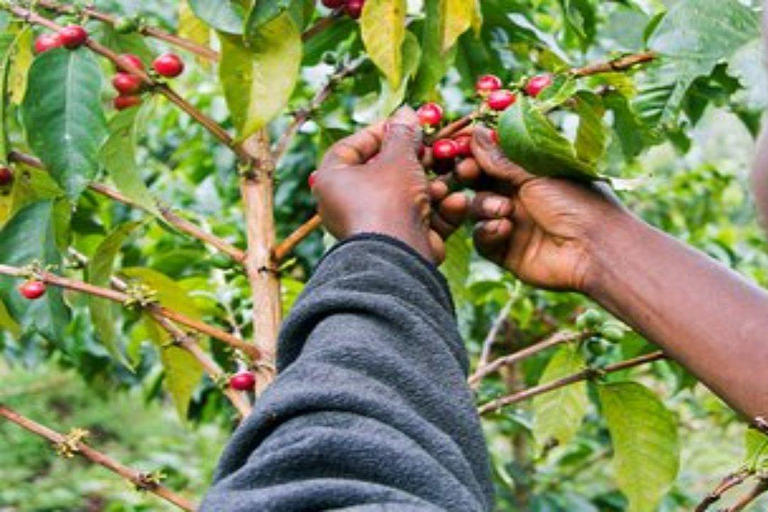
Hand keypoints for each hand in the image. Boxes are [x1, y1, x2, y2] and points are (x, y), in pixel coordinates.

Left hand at [313, 107, 466, 263]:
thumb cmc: (388, 199)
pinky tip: (455, 203)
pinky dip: (439, 211)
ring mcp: (374, 225)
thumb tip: (406, 113)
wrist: (397, 256)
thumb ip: (404, 134)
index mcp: (333, 180)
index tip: (405, 123)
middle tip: (435, 150)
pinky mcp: (398, 243)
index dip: (380, 132)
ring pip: (408, 197)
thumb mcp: (399, 157)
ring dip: (433, 188)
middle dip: (416, 162)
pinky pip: (420, 220)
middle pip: (385, 173)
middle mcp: (347, 204)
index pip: (352, 147)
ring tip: (444, 184)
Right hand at [466, 127, 629, 291]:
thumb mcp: (537, 175)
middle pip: (480, 183)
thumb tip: (476, 134)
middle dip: (470, 177)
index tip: (461, 147)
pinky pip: (482, 239)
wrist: (594, 250)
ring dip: (484, 206)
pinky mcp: (506, 251)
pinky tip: (504, 229)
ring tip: (503, 210)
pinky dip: (488, 232)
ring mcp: (511, 224)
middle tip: (467, 172)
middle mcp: (519, 197)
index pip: (493, 159)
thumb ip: (501, 159)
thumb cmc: (576, 203)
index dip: (476, 154)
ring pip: (477, 210)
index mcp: (530, 173)